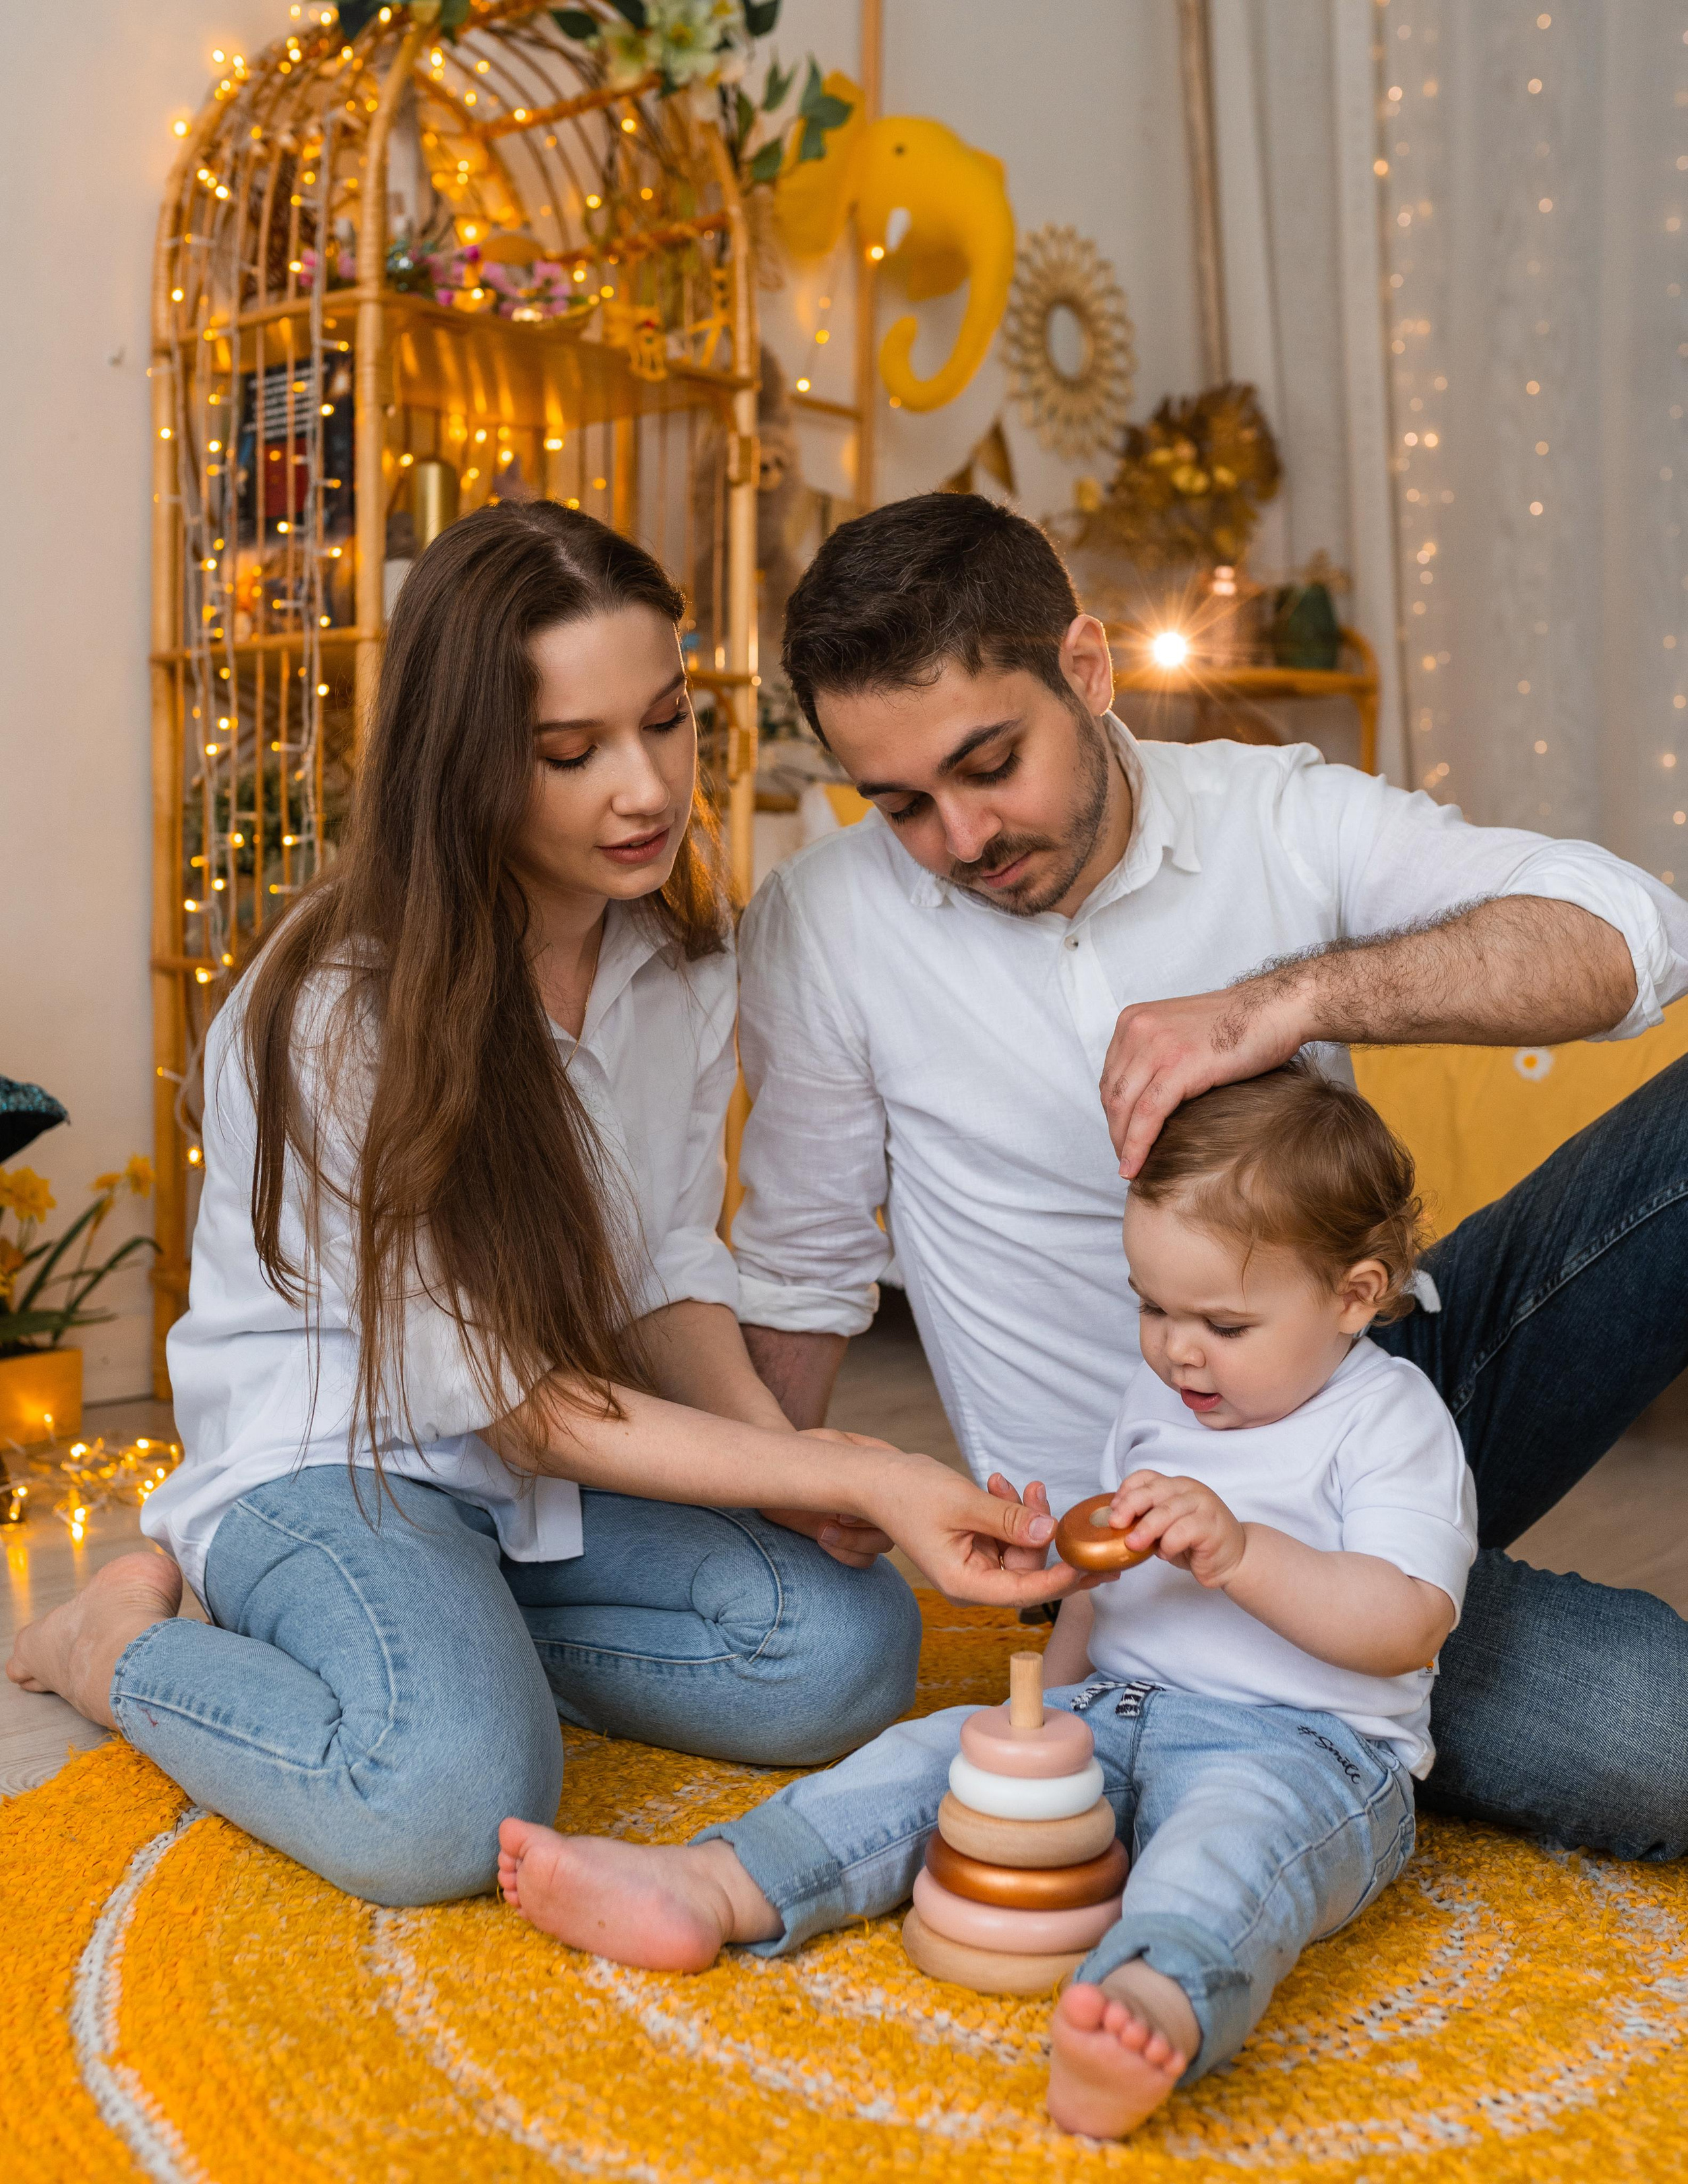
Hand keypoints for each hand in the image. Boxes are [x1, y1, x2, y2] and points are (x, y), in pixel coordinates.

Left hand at [760, 1429, 900, 1566]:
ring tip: (823, 1530)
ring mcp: (864, 1520)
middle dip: (869, 1525)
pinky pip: (866, 1558)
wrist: (773, 1473)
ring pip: (884, 1542)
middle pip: (898, 1519)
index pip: (905, 1482)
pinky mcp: (849, 1541)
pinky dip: (848, 1555)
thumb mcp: (823, 1441)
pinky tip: (822, 1539)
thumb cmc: (798, 1450)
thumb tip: (872, 1459)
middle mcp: (877, 1495)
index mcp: (879, 1466)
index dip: (885, 1497)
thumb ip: (850, 1447)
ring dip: (855, 1541)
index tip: (851, 1501)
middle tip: (839, 1518)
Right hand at [861, 1453, 1086, 1609]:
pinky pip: (1008, 1535)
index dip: (1062, 1578)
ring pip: (1021, 1548)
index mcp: (964, 1584)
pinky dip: (1010, 1511)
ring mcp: (975, 1565)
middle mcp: (972, 1582)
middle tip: (1037, 1490)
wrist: (877, 1480)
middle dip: (1039, 1530)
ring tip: (1009, 1482)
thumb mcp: (963, 1504)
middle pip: (1028, 1568)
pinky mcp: (977, 1547)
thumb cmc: (907, 1493)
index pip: (1025, 1592)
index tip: (1090, 1558)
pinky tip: (997, 1485)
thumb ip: (1008, 1520)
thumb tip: (1050, 1533)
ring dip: (1023, 1514)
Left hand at [1099, 983, 1303, 1177]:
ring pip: (1124, 1107)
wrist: (1276, 1009)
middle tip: (1125, 1159)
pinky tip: (1135, 1167)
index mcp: (1134, 1020)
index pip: (1111, 1077)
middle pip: (1112, 1094)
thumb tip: (1145, 1101)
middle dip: (1115, 1131)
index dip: (1113, 1113)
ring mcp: (1157, 1046)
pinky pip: (1147, 1114)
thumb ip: (1157, 1058)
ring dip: (1123, 1144)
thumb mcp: (1182, 1034)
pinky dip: (1137, 1145)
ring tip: (1130, 1169)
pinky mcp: (1179, 1066)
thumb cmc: (1240, 1025)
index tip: (1122, 1137)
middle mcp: (1138, 1029)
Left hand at [1109, 1469, 1246, 1588]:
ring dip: (1146, 1529)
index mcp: (1175, 1486)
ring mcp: (1203, 1504)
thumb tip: (1115, 1524)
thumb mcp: (1166, 1528)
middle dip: (1130, 1506)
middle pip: (1153, 1490)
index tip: (1112, 1509)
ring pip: (1167, 1511)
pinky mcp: (1211, 1525)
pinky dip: (1169, 1544)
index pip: (1146, 1477)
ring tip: (1133, 1544)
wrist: (1234, 1558)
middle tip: (1115, 1524)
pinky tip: (1166, 1554)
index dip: (1126, 1490)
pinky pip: (1183, 1531)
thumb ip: (1147, 1520)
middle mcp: (1189, 1490)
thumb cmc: (1195, 1543)